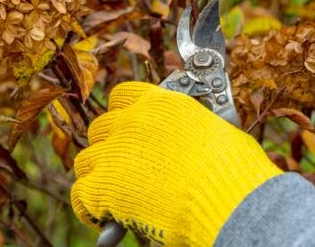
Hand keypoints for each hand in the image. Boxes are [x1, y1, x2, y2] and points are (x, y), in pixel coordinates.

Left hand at [70, 82, 281, 246]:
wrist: (227, 198)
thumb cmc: (233, 169)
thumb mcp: (217, 130)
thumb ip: (195, 126)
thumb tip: (200, 137)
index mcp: (160, 103)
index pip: (122, 95)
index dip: (123, 114)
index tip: (128, 130)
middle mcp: (132, 121)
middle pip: (100, 128)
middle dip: (110, 147)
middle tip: (125, 168)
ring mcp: (114, 152)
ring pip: (86, 160)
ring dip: (98, 176)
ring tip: (115, 195)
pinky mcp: (102, 186)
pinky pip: (81, 194)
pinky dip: (90, 208)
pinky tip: (106, 218)